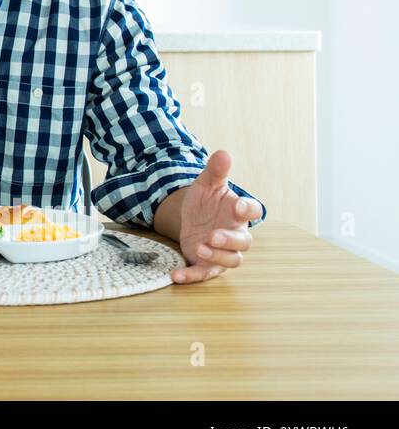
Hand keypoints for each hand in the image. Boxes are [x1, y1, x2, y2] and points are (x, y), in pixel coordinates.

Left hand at [171, 150, 262, 283]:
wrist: (192, 217)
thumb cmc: (206, 201)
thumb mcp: (206, 184)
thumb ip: (215, 171)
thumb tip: (223, 153)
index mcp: (238, 212)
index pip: (253, 211)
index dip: (248, 209)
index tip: (239, 206)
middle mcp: (236, 234)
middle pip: (244, 242)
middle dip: (230, 240)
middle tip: (214, 236)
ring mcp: (223, 251)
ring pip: (231, 260)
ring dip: (217, 257)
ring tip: (200, 248)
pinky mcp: (208, 264)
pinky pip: (204, 273)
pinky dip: (191, 276)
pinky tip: (176, 275)